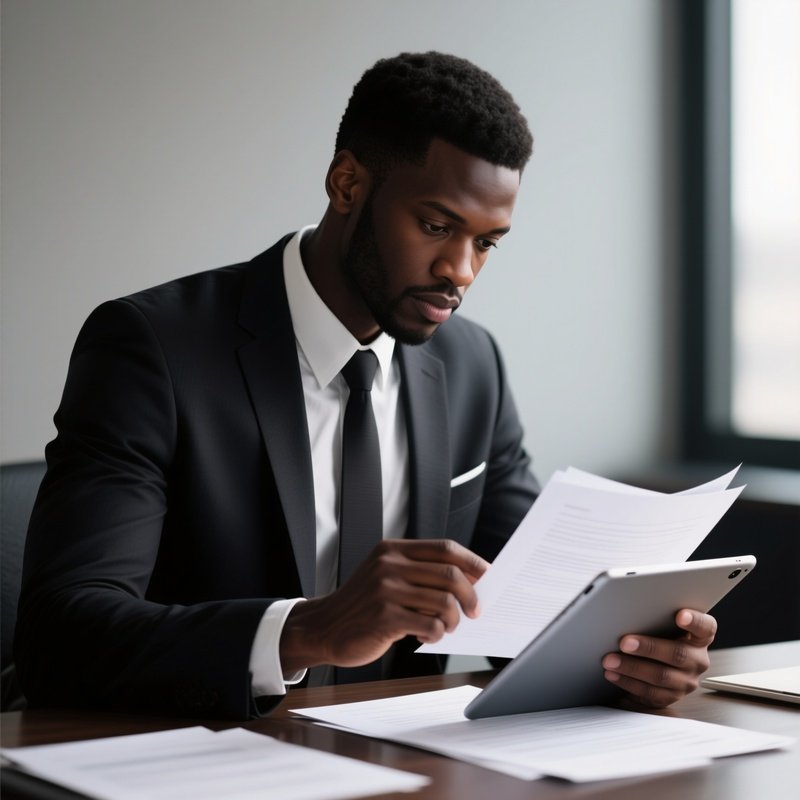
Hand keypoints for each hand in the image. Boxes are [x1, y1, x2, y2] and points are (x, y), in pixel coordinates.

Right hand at [279, 539, 488, 673]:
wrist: (324, 627)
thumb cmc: (363, 604)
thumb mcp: (386, 575)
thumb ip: (419, 573)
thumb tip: (470, 582)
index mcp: (393, 550)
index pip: (445, 548)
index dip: (472, 562)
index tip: (488, 577)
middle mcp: (389, 565)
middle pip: (450, 574)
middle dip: (471, 595)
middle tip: (475, 611)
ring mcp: (386, 590)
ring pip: (444, 602)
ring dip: (454, 620)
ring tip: (445, 627)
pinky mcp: (384, 617)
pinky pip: (430, 625)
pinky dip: (436, 633)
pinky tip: (424, 634)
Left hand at [601, 609, 716, 707]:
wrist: (658, 662)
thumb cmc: (659, 635)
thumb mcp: (663, 623)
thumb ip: (657, 617)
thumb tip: (630, 610)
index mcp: (700, 637)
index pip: (705, 627)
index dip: (694, 621)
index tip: (680, 615)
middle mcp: (697, 660)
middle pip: (677, 654)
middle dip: (648, 647)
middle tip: (624, 642)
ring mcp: (686, 681)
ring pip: (660, 676)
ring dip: (632, 668)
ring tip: (610, 660)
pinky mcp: (671, 696)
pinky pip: (650, 692)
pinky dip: (628, 682)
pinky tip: (613, 674)